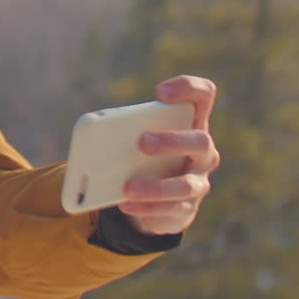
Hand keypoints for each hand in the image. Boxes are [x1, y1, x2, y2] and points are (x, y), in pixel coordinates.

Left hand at [118, 75, 220, 234]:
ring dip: (156, 186)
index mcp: (192, 123)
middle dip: (172, 141)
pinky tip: (125, 204)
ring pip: (187, 184)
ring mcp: (199, 180)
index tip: (159, 93)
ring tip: (128, 187)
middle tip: (142, 143)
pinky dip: (146, 207)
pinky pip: (171, 209)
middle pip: (200, 141)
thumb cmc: (145, 156)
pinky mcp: (187, 207)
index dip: (188, 89)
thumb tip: (94, 136)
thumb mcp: (137, 138)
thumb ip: (125, 130)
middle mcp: (203, 151)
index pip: (204, 95)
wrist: (158, 199)